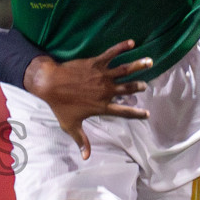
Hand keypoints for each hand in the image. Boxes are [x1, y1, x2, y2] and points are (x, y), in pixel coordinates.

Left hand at [23, 39, 153, 159]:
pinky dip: (121, 47)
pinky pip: (111, 54)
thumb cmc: (60, 106)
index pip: (123, 112)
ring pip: (124, 70)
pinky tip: (131, 42)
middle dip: (138, 87)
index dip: (136, 113)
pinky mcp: (95, 63)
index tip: (147, 114)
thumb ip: (82, 140)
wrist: (49, 84)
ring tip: (150, 61)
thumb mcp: (71, 126)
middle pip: (127, 89)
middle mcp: (105, 91)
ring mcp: (101, 76)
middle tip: (145, 85)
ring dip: (138, 65)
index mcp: (102, 106)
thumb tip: (86, 157)